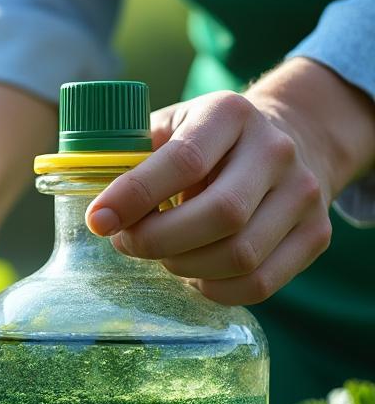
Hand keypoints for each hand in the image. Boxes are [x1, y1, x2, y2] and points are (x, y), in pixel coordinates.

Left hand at [86, 60, 374, 304]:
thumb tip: (87, 202)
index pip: (183, 160)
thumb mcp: (169, 126)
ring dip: (184, 267)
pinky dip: (215, 290)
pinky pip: (261, 283)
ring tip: (161, 256)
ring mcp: (303, 193)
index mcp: (229, 113)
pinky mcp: (317, 234)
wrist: (290, 138)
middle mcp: (275, 150)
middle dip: (158, 241)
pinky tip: (193, 273)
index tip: (98, 221)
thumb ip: (130, 156)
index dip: (134, 196)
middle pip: (219, 214)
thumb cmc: (204, 141)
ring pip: (240, 255)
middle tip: (127, 243)